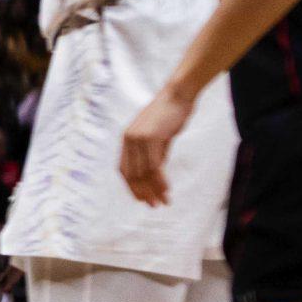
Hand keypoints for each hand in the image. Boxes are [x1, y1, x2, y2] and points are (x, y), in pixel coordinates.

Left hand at [119, 87, 195, 206]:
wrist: (178, 95)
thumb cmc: (170, 114)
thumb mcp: (159, 137)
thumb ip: (155, 154)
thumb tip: (156, 174)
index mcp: (127, 139)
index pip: (124, 169)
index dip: (131, 186)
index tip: (142, 199)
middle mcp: (128, 140)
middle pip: (131, 174)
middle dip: (142, 192)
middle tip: (153, 205)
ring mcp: (138, 139)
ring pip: (143, 172)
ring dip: (153, 190)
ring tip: (163, 202)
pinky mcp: (151, 138)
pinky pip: (154, 166)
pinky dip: (160, 180)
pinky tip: (167, 190)